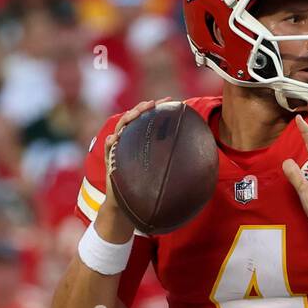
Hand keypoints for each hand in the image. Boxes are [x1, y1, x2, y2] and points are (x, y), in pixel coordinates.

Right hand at [96, 99, 170, 242]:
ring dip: (127, 119)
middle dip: (142, 108)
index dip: (158, 109)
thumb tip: (200, 164)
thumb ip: (172, 165)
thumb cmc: (145, 189)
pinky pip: (107, 150)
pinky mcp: (109, 161)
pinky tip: (113, 138)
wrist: (126, 206)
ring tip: (136, 113)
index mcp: (140, 141)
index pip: (148, 119)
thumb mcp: (161, 174)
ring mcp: (117, 149)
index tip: (171, 102)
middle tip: (154, 103)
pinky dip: (110, 143)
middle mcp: (127, 141)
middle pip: (133, 119)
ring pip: (120, 129)